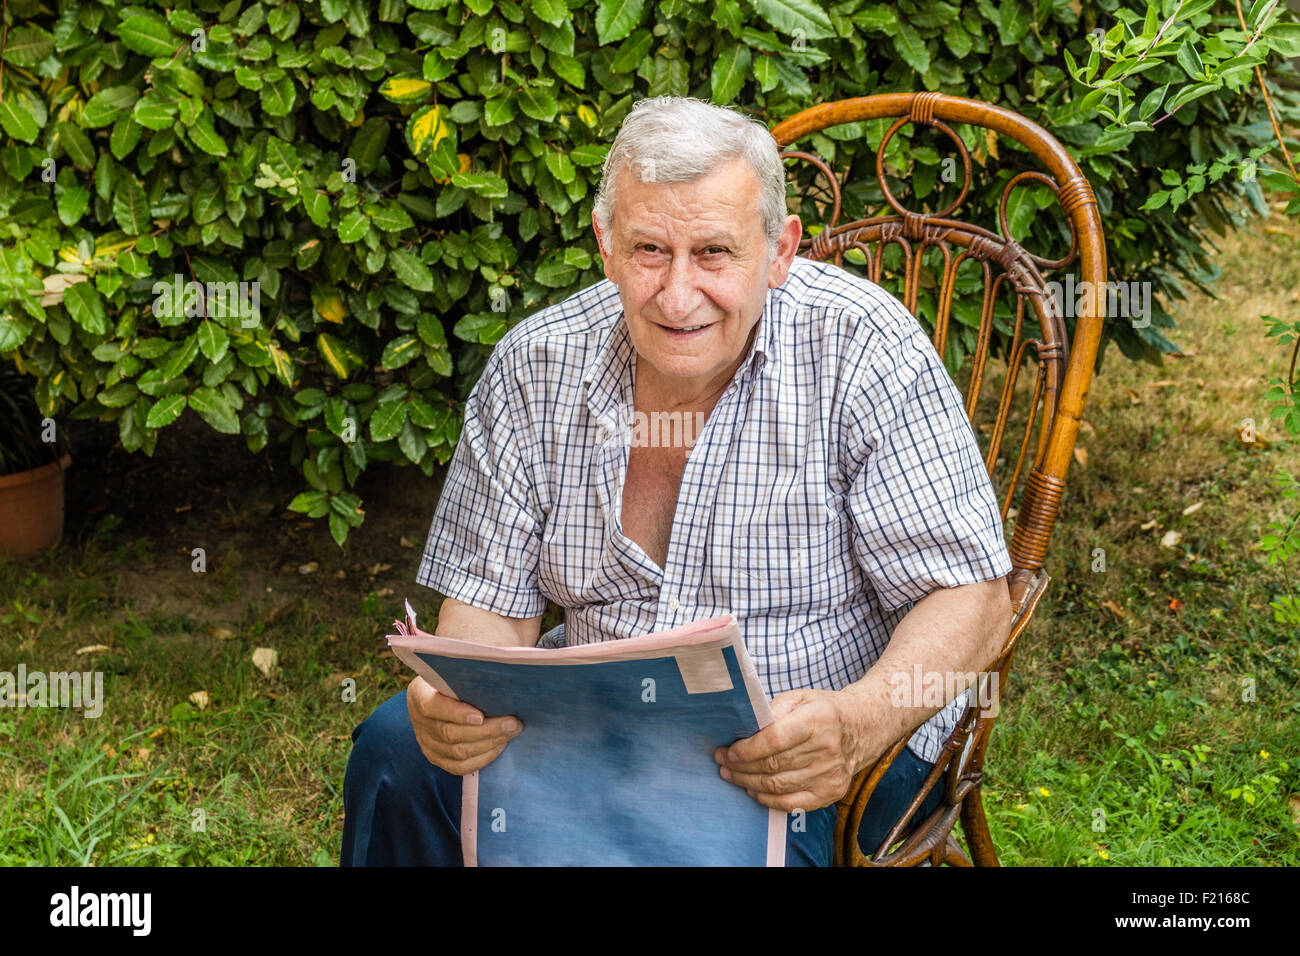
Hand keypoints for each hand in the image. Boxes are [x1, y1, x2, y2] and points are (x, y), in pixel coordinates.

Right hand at [406, 676, 523, 774]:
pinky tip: (499, 746)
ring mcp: (426, 743)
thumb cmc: (455, 676)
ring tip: (512, 732)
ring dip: (489, 744)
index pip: (433, 707)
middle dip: (486, 730)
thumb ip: (471, 669)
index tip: (480, 715)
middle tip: (514, 723)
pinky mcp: (437, 758)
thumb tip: (501, 663)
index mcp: (419, 693)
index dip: (456, 714)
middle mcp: (419, 721)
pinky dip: (482, 759)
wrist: (443, 693)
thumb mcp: (455, 668)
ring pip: (458, 752)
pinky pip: (459, 767)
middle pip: (450, 733)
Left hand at [713, 688, 875, 811]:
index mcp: (818, 720)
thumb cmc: (823, 711)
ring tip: (731, 775)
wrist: (862, 728)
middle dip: (742, 767)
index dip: (748, 749)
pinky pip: (792, 804)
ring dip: (749, 783)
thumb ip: (772, 711)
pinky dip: (768, 800)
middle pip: (774, 765)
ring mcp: (831, 774)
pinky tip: (753, 790)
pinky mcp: (831, 792)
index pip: (775, 740)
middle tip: (722, 763)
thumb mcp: (799, 698)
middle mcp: (827, 749)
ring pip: (779, 786)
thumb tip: (744, 731)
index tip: (729, 751)